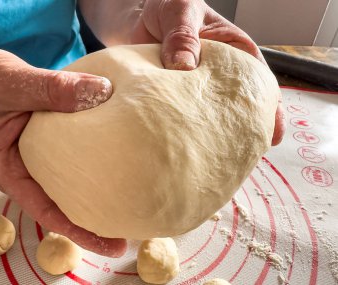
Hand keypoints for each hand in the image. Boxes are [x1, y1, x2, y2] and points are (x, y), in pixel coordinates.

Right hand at [0, 48, 126, 256]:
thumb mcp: (11, 83)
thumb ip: (52, 88)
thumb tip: (102, 92)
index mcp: (11, 171)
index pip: (49, 212)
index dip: (81, 232)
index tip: (113, 246)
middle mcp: (29, 169)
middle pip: (68, 202)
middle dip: (100, 218)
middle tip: (137, 227)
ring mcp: (44, 155)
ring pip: (75, 178)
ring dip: (102, 188)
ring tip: (137, 199)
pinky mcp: (55, 140)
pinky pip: (78, 152)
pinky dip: (98, 155)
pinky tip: (123, 154)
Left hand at [130, 0, 285, 144]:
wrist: (136, 13)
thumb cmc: (169, 5)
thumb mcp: (182, 11)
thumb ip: (184, 36)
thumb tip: (185, 67)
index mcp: (232, 52)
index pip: (257, 83)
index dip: (267, 108)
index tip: (270, 132)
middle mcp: (217, 76)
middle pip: (236, 107)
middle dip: (243, 131)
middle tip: (244, 155)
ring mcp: (194, 89)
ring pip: (209, 116)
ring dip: (212, 135)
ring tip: (216, 158)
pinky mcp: (172, 97)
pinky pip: (180, 116)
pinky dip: (184, 130)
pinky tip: (182, 146)